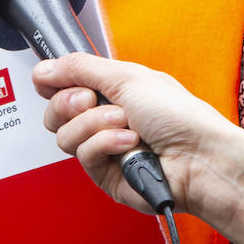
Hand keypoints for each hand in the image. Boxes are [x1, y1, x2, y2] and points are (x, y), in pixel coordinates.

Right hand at [32, 53, 243, 243]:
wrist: (200, 157)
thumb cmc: (179, 115)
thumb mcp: (125, 76)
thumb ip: (79, 68)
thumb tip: (42, 67)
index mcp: (109, 91)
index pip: (60, 86)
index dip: (53, 83)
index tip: (55, 79)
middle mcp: (103, 119)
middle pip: (53, 112)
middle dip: (70, 103)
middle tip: (92, 99)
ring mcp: (103, 149)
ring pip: (65, 136)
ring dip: (96, 124)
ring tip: (126, 125)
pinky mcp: (106, 176)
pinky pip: (84, 156)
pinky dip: (106, 145)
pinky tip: (130, 144)